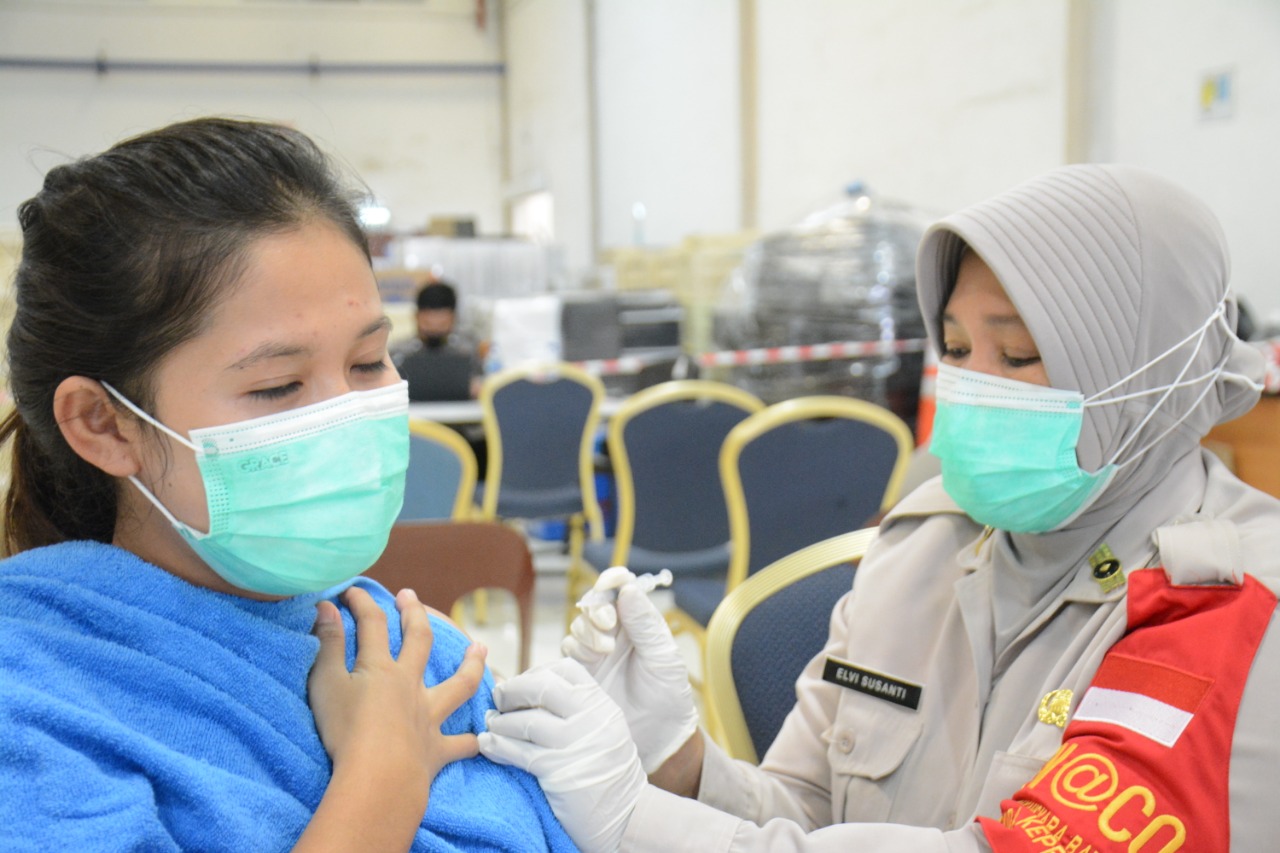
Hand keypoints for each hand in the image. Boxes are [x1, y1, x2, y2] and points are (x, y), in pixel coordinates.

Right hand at [308, 587, 486, 798]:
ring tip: (480, 648)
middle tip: (410, 597)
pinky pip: (460, 744)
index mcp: (381, 668)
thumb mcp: (326, 684)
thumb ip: (327, 645)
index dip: (362, 603)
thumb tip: (326, 606)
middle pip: (419, 641)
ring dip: (471, 665)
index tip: (352, 590)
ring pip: (458, 685)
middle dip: (414, 614)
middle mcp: (410, 685)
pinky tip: (479, 739)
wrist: (379, 776)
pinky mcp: (437, 748)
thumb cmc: (346, 731)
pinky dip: (470, 741)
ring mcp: (428, 715)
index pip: (372, 625)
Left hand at [478, 658, 646, 852]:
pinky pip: (519, 752)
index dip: (535, 672)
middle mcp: (592, 718)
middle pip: (541, 687)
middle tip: (497, 697)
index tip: (520, 683)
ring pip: (527, 721)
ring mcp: (576, 743)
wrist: (626, 814)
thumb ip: (575, 707)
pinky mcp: (558, 771)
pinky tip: (487, 744)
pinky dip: (497, 746)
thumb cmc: (605, 769)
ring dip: (500, 721)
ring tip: (490, 723)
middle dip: (512, 690)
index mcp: (601, 703)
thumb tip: (526, 688)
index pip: (564, 670)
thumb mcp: (602, 727)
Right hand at [562, 569, 698, 772]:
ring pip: (578, 625)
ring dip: (588, 631)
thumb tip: (629, 589)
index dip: (612, 580)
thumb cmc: (668, 697)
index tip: (610, 584)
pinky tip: (589, 662)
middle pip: (594, 604)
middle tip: (609, 627)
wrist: (657, 740)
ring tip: (604, 652)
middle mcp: (615, 633)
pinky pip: (567, 650)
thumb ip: (645, 624)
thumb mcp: (663, 658)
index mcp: (638, 622)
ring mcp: (596, 653)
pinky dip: (575, 649)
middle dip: (597, 609)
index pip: (620, 589)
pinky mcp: (579, 673)